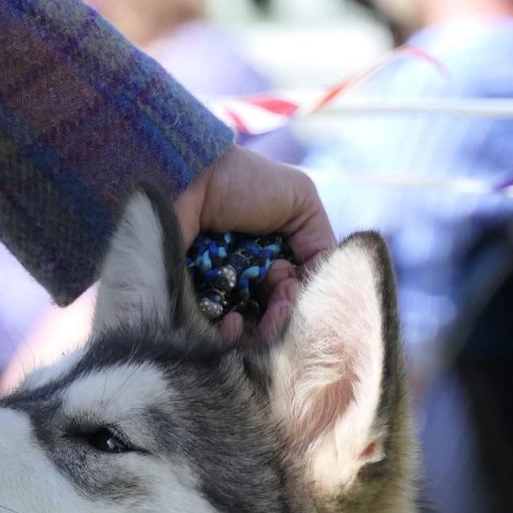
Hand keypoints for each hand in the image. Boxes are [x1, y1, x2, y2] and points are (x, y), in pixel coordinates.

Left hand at [173, 148, 334, 341]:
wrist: (190, 175)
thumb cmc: (245, 182)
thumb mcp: (301, 200)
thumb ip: (320, 244)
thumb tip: (322, 288)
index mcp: (275, 258)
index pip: (296, 296)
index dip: (299, 301)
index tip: (290, 292)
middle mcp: (249, 280)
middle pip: (275, 319)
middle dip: (280, 321)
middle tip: (276, 312)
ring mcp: (222, 294)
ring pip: (249, 332)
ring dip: (257, 334)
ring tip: (250, 321)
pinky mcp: (194, 303)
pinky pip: (215, 336)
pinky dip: (228, 337)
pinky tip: (231, 325)